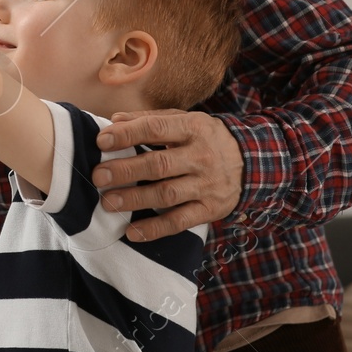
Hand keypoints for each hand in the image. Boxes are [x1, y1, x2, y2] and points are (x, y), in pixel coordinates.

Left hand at [90, 109, 243, 241]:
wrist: (252, 161)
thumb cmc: (206, 138)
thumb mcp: (185, 120)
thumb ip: (150, 119)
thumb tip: (114, 120)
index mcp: (193, 128)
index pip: (155, 129)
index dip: (127, 135)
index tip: (101, 141)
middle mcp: (201, 156)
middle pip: (158, 164)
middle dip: (125, 171)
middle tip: (98, 177)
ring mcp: (207, 184)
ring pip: (167, 194)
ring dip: (135, 199)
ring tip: (108, 202)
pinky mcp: (211, 209)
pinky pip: (180, 221)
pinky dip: (155, 229)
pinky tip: (132, 232)